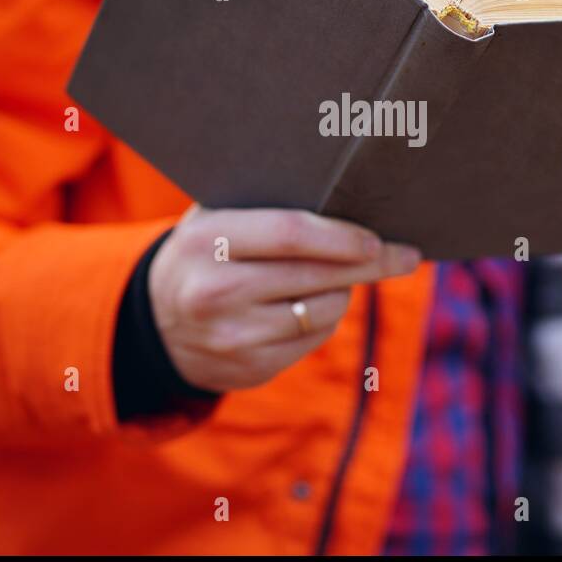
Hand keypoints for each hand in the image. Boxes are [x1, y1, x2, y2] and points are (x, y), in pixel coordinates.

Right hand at [148, 207, 420, 391]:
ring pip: (325, 310)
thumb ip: (263, 205)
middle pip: (318, 276)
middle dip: (371, 264)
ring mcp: (234, 337)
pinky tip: (309, 305)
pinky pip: (314, 340)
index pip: (291, 234)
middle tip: (406, 255)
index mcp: (206, 242)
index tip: (377, 237)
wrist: (155, 326)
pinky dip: (324, 319)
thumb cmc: (204, 254)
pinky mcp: (251, 369)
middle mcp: (216, 293)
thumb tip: (345, 192)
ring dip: (344, 290)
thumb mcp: (212, 219)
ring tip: (336, 275)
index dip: (342, 236)